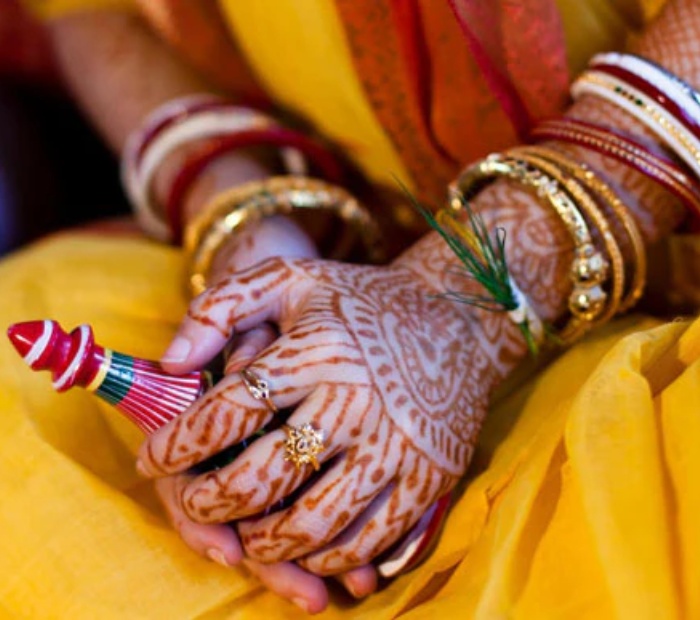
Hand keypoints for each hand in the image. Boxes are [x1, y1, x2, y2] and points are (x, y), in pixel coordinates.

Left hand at [138, 254, 492, 575]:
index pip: (228, 409)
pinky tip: (300, 544)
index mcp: (318, 350)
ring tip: (240, 532)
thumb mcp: (291, 277)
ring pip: (312, 525)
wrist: (457, 319)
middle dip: (208, 501)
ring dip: (261, 542)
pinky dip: (323, 557)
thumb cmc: (361, 300)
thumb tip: (170, 364)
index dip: (178, 443)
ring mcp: (397, 446)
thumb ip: (221, 305)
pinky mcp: (429, 477)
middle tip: (192, 501)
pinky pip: (367, 540)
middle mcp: (357, 401)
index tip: (151, 457)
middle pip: (263, 478)